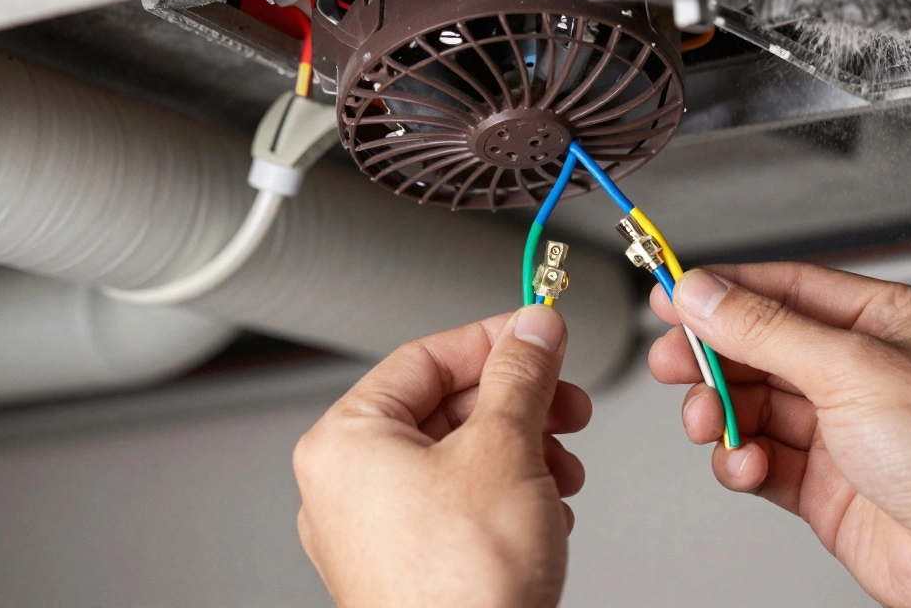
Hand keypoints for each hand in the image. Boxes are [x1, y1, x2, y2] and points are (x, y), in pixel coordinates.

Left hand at [293, 305, 588, 607]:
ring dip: (523, 452)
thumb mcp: (504, 449)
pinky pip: (458, 505)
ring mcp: (373, 531)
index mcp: (346, 441)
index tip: (539, 334)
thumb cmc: (462, 586)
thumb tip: (533, 329)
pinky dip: (507, 496)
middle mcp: (347, 485)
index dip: (493, 340)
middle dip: (519, 405)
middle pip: (444, 408)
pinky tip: (546, 511)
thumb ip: (520, 375)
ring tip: (563, 467)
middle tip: (564, 401)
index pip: (424, 356)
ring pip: (458, 458)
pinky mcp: (406, 565)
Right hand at [650, 263, 910, 607]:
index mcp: (885, 323)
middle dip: (713, 356)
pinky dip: (741, 461)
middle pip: (761, 348)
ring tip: (710, 424)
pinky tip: (747, 464)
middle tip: (673, 362)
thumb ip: (766, 330)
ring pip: (753, 406)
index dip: (725, 290)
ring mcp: (842, 431)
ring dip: (723, 414)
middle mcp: (862, 372)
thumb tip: (705, 294)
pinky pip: (760, 459)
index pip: (787, 290)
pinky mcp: (825, 485)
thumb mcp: (851, 369)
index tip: (673, 293)